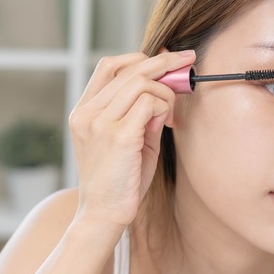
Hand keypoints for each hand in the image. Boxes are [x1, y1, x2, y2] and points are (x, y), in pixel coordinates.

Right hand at [68, 50, 195, 231]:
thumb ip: (142, 112)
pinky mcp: (119, 136)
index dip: (139, 58)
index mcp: (84, 111)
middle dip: (165, 62)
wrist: (104, 215)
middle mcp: (88, 113)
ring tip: (170, 113)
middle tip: (189, 60)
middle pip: (129, 68)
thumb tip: (166, 85)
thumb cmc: (120, 180)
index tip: (167, 59)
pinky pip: (150, 103)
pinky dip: (164, 108)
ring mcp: (100, 123)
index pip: (109, 66)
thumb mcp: (128, 139)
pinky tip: (165, 124)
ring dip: (166, 93)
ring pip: (142, 83)